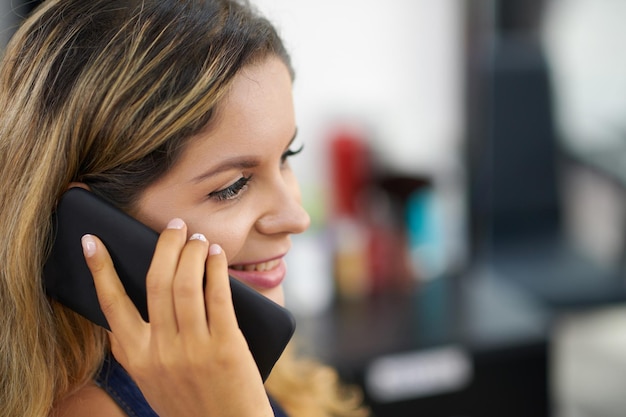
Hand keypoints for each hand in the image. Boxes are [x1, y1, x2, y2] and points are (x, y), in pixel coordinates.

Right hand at [81, 218, 272, 416]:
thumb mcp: (152, 378)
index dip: (100, 269)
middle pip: (156, 281)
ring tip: (199, 239)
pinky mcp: (225, 347)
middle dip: (165, 245)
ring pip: (186, 283)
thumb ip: (141, 346)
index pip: (111, 303)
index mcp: (136, 357)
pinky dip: (216, 269)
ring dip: (193, 252)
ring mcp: (192, 350)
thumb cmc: (190, 400)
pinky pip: (218, 296)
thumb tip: (134, 304)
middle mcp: (160, 351)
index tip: (93, 241)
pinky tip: (217, 256)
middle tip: (175, 227)